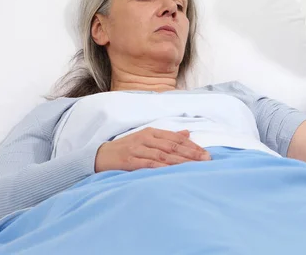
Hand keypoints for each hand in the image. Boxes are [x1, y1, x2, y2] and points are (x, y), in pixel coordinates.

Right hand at [94, 128, 210, 172]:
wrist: (99, 155)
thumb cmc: (126, 148)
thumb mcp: (146, 139)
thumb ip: (167, 137)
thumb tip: (187, 133)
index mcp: (151, 132)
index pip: (176, 138)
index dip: (192, 146)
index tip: (206, 154)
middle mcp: (146, 138)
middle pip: (173, 146)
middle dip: (191, 154)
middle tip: (206, 160)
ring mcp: (137, 149)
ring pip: (163, 155)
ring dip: (181, 161)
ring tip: (195, 167)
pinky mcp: (129, 160)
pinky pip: (149, 164)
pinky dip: (162, 168)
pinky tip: (173, 172)